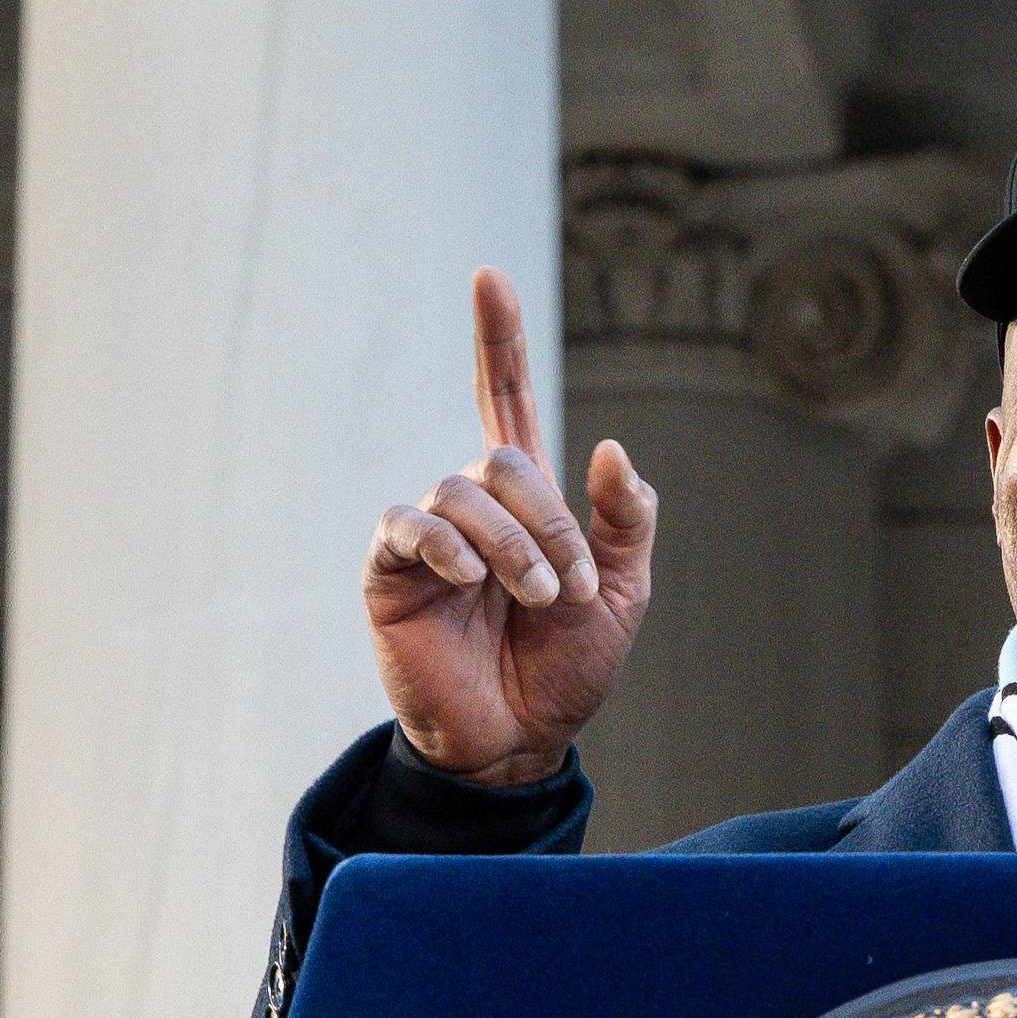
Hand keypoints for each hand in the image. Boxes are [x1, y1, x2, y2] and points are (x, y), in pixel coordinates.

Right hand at [363, 267, 657, 785]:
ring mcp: (428, 536)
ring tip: (538, 600)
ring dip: (514, 544)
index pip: (509, 400)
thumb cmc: (566, 669)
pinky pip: (410, 525)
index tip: (488, 277)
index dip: (499, 341)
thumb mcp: (622, 594)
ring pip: (463, 491)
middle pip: (503, 457)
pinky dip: (449, 544)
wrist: (520, 740)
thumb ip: (625, 522)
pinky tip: (472, 578)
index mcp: (528, 502)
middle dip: (550, 521)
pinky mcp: (391, 571)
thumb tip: (612, 446)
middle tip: (567, 590)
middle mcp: (472, 507)